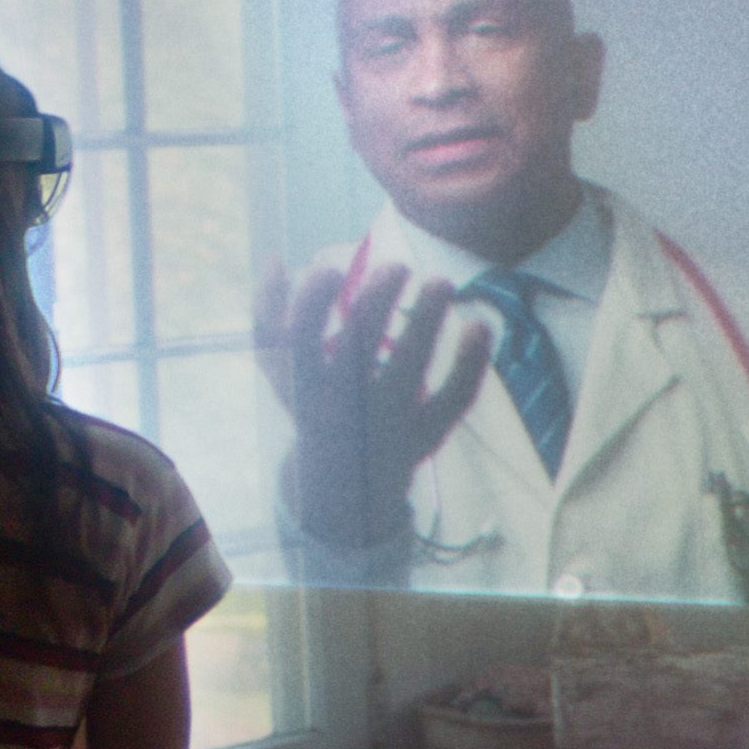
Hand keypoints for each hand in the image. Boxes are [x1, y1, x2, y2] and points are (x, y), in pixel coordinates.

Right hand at [255, 261, 490, 547]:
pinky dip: (472, 363)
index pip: (299, 342)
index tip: (328, 268)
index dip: (311, 302)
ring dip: (427, 318)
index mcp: (304, 387)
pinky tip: (480, 324)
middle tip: (397, 266)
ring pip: (409, 367)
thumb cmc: (313, 405)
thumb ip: (268, 318)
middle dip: (378, 298)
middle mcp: (343, 407)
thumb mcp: (281, 372)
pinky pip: (454, 399)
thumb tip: (275, 260)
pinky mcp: (425, 434)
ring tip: (440, 281)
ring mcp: (387, 423)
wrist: (343, 488)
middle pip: (359, 347)